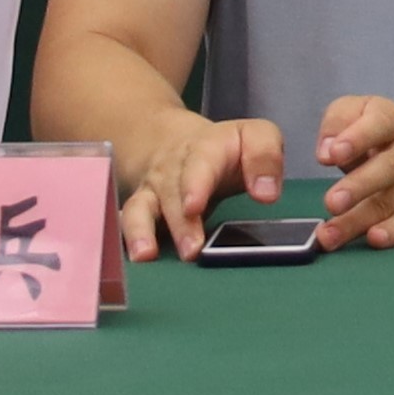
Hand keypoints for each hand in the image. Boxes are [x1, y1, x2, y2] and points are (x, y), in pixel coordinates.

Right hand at [125, 111, 293, 259]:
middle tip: (191, 249)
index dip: (196, 183)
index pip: (202, 161)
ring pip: (142, 206)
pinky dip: (127, 237)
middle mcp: (174, 166)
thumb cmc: (226, 147)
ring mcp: (154, 187)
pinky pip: (128, 220)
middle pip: (172, 190)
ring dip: (143, 231)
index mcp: (207, 146)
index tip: (195, 206)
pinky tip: (134, 257)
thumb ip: (265, 158)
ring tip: (146, 255)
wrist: (178, 141)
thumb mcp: (255, 136)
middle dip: (180, 221)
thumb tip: (266, 194)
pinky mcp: (141, 206)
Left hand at [307, 94, 393, 249]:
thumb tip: (325, 152)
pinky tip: (375, 239)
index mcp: (393, 122)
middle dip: (358, 186)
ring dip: (357, 220)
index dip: (356, 138)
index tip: (332, 154)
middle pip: (388, 166)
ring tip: (329, 235)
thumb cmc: (390, 141)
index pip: (379, 123)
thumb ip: (338, 122)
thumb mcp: (365, 115)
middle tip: (331, 202)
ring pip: (389, 201)